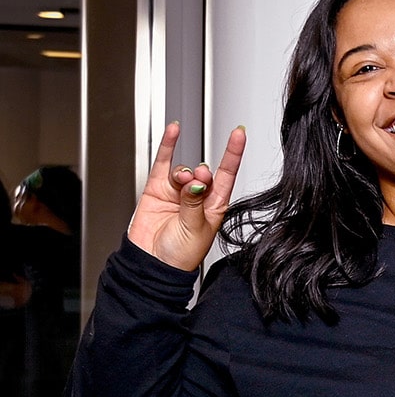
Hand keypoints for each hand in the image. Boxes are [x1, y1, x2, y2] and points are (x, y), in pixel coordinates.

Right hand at [126, 121, 245, 270]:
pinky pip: (163, 163)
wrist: (153, 265)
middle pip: (204, 173)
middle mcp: (198, 197)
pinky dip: (168, 146)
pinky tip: (173, 131)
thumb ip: (194, 203)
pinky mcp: (156, 190)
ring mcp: (177, 192)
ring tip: (182, 183)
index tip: (239, 134)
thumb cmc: (180, 255)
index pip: (227, 174)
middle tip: (199, 182)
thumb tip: (197, 182)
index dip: (233, 153)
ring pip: (184, 171)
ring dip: (184, 173)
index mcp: (215, 207)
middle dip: (203, 174)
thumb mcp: (194, 229)